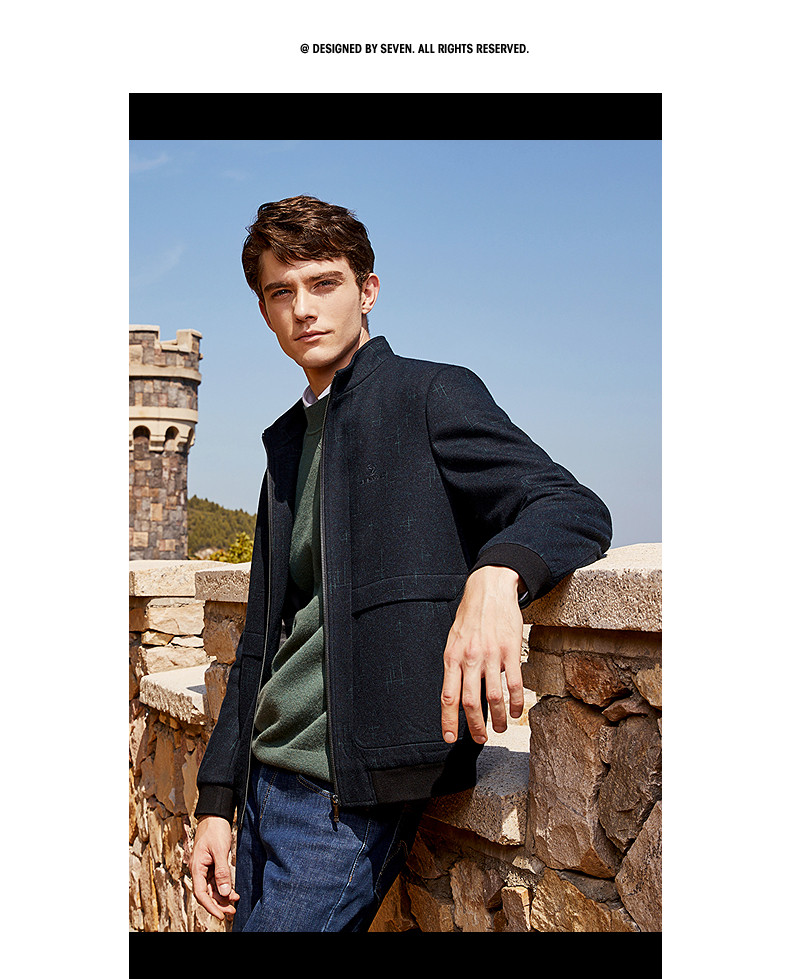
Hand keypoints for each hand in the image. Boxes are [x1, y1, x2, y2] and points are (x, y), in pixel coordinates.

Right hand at [189, 815, 239, 920]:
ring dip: (222, 896)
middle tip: (231, 912)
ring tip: (234, 903)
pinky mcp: (212, 864)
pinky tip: (233, 892)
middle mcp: (199, 869)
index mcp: (197, 867)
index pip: (201, 893)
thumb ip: (222, 872)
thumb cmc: (215, 829)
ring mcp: (205, 867)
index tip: (220, 915)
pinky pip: (216, 880)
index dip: (210, 906)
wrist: (216, 815)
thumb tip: (224, 892)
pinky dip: (224, 887)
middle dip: (218, 903)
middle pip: (207, 893)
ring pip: (212, 888)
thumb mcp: (220, 850)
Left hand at [441, 565, 524, 744]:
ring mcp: (491, 656)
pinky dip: (516, 703)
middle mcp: (470, 659)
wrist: (489, 590)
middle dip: (475, 726)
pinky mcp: (510, 651)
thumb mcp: (454, 640)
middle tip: (480, 739)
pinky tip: (517, 712)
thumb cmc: (470, 617)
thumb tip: (456, 693)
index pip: (447, 696)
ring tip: (501, 728)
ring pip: (494, 698)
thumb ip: (455, 665)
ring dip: (499, 719)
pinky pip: (514, 685)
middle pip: (470, 702)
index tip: (450, 738)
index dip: (448, 720)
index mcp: (452, 657)